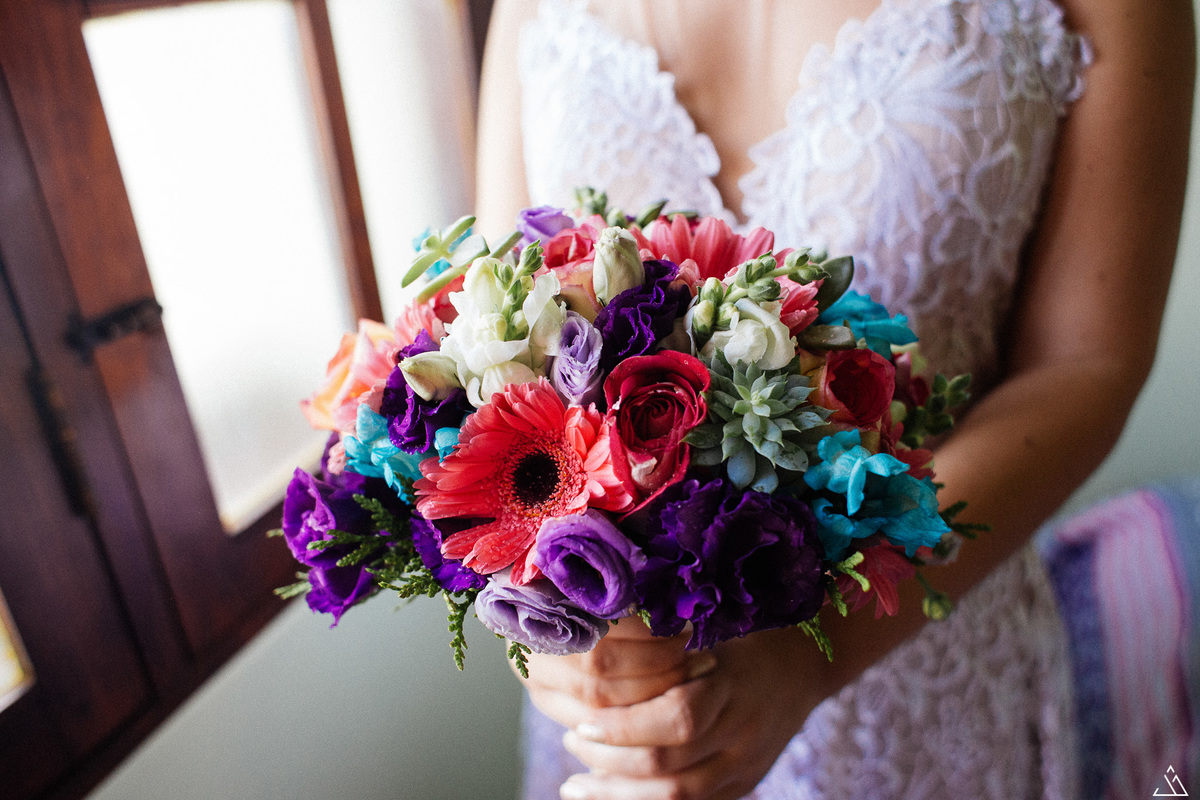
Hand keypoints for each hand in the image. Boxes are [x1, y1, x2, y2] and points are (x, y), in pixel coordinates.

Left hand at [522, 620, 834, 799]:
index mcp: (731, 687)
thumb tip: (597, 665)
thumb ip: (663, 653)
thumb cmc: (744, 636)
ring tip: (578, 782)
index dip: (625, 725)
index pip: (675, 719)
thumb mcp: (710, 632)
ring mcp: (744, 764)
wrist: (805, 665)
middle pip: (670, 765)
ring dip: (620, 793)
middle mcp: (741, 732)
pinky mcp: (743, 784)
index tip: (583, 716)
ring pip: (678, 797)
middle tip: (572, 740)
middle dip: (611, 759)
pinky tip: (612, 793)